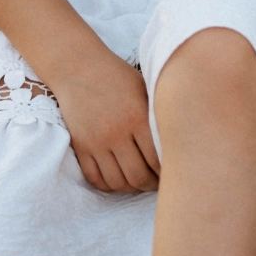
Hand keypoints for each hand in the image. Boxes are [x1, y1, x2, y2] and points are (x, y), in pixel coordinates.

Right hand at [52, 53, 160, 193]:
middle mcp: (116, 133)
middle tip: (158, 181)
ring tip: (139, 181)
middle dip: (151, 184)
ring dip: (131, 187)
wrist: (78, 67)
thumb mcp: (143, 88)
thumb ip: (156, 115)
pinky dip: (108, 185)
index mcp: (137, 116)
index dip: (167, 170)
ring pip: (117, 182)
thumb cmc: (117, 76)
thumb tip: (176, 139)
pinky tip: (118, 177)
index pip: (157, 158)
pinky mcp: (80, 147)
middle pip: (138, 176)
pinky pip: (95, 178)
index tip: (173, 170)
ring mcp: (96, 143)